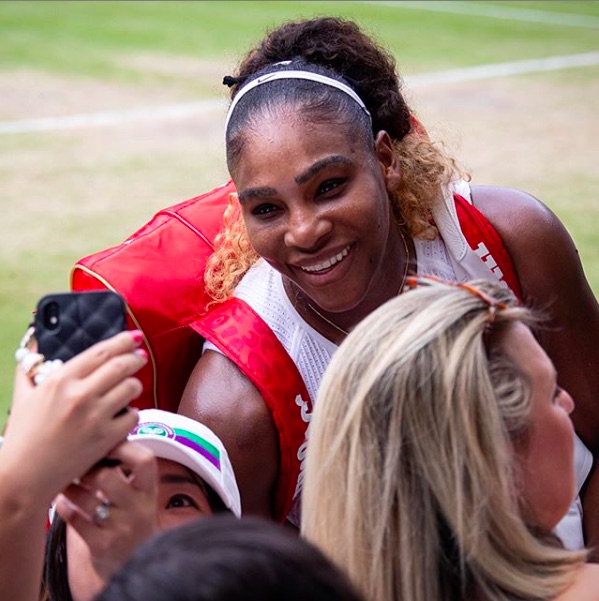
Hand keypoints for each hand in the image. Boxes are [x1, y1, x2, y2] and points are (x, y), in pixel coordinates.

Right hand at [1, 330, 146, 505]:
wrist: (23, 478)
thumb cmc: (22, 437)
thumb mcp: (22, 397)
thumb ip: (29, 370)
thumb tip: (33, 346)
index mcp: (60, 380)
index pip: (101, 351)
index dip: (123, 341)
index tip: (135, 337)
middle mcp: (80, 394)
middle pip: (121, 365)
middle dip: (135, 359)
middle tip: (140, 358)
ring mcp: (95, 416)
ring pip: (132, 388)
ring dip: (134, 385)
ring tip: (130, 387)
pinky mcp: (106, 438)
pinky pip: (133, 416)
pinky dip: (132, 414)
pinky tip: (124, 415)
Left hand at [54, 441, 158, 598]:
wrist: (133, 562)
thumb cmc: (131, 515)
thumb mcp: (140, 493)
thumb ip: (128, 469)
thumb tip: (102, 432)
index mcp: (150, 490)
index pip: (145, 460)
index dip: (124, 446)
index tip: (106, 441)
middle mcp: (139, 508)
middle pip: (107, 477)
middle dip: (86, 468)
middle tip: (76, 463)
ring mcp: (121, 528)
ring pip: (87, 500)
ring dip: (70, 487)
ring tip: (65, 480)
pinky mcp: (102, 546)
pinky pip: (76, 520)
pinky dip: (64, 507)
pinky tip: (63, 502)